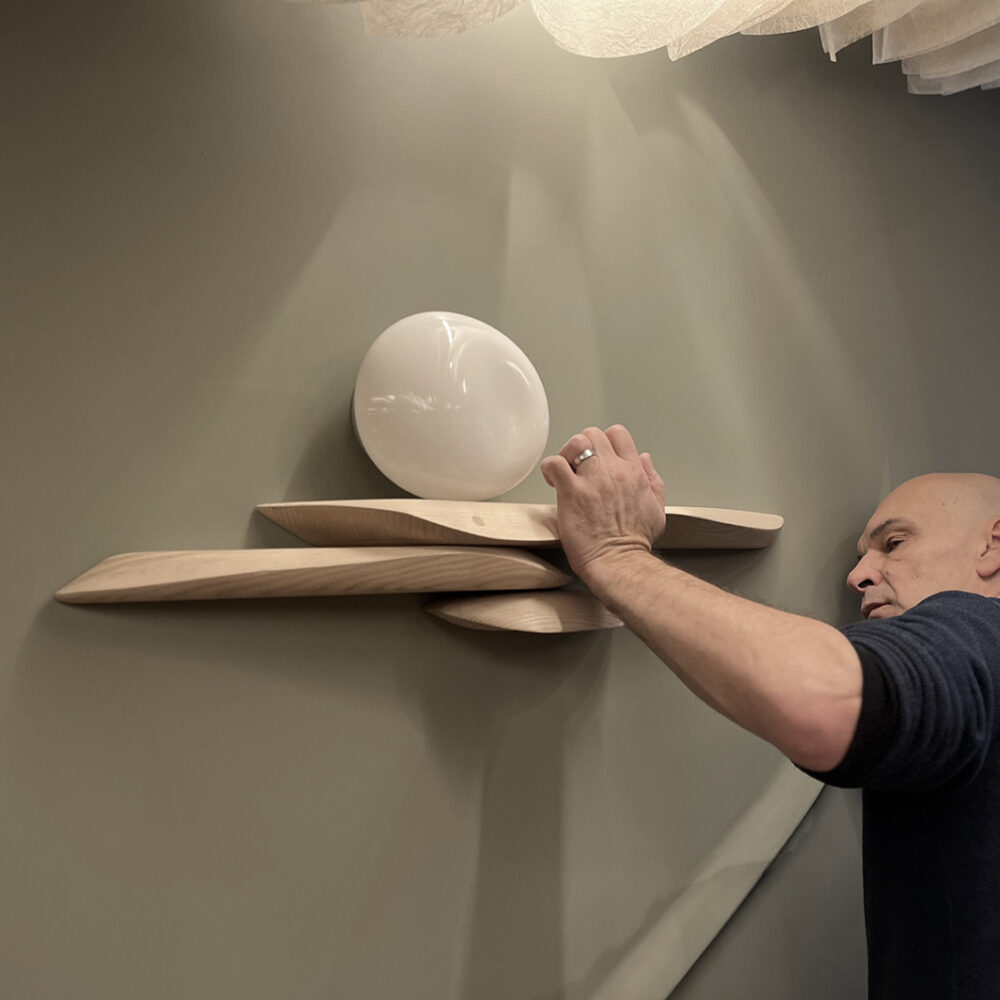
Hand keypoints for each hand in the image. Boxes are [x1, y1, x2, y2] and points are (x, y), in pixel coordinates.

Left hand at [540, 425, 665, 583]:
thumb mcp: (657, 509)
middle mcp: (614, 471)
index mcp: (633, 472)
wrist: (620, 563)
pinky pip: (555, 463)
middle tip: (577, 467)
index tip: (597, 459)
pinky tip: (552, 481)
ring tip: (565, 471)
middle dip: (583, 447)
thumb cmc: (634, 543)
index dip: (604, 442)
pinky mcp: (572, 492)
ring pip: (576, 442)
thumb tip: (644, 459)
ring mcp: (592, 480)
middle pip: (594, 434)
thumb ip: (653, 480)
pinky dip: (549, 467)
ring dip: (566, 453)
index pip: (618, 434)